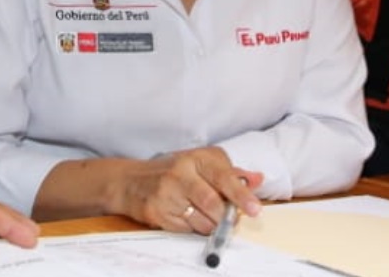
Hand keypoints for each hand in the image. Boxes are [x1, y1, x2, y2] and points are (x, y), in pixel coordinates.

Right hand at [115, 147, 263, 233]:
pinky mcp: (156, 212)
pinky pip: (186, 230)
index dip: (241, 195)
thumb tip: (257, 179)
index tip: (254, 209)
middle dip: (225, 217)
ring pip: (202, 220)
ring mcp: (166, 193)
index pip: (224, 177)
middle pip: (213, 203)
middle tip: (230, 220)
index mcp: (197, 158)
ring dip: (210, 225)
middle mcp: (181, 172)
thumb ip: (231, 173)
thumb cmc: (173, 172)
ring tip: (206, 216)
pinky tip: (187, 217)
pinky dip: (193, 228)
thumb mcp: (202, 164)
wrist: (131, 181)